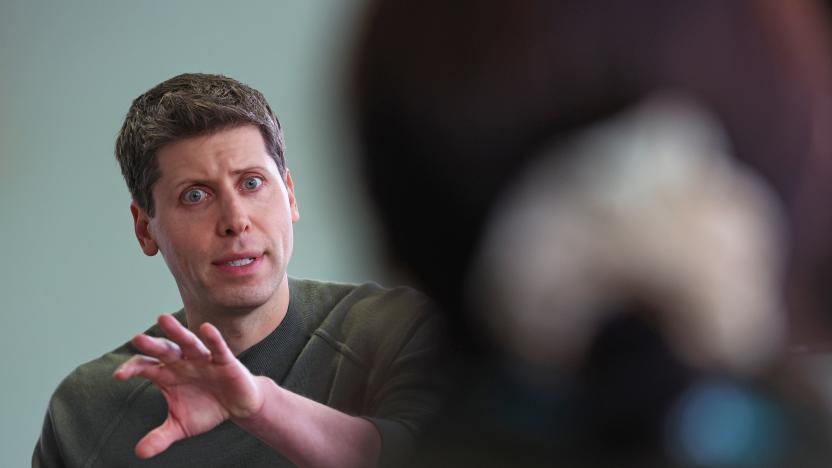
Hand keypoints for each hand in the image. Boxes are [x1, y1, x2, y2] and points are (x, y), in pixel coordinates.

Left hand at [113, 315, 263, 458]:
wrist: (238, 407)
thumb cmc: (206, 409)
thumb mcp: (181, 426)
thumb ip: (160, 437)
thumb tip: (139, 453)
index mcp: (168, 375)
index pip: (146, 367)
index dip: (133, 368)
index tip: (119, 376)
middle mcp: (183, 363)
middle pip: (165, 351)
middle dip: (152, 345)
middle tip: (138, 339)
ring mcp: (203, 360)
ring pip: (188, 343)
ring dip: (177, 332)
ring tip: (163, 319)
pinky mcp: (224, 361)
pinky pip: (217, 348)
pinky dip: (213, 339)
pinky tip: (206, 329)